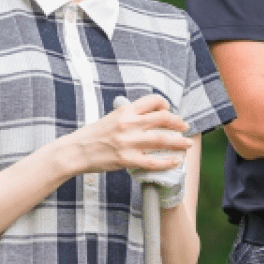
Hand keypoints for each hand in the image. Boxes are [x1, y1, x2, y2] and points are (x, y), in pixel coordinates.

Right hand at [70, 93, 187, 170]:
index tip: (170, 111)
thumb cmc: (93, 135)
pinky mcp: (126, 159)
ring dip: (178, 142)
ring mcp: (128, 142)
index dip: (165, 104)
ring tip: (187, 144)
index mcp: (125, 110)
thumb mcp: (112, 117)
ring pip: (161, 139)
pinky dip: (166, 162)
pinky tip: (174, 162)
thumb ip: (129, 115)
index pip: (152, 101)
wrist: (75, 151)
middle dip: (178, 123)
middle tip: (185, 127)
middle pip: (162, 118)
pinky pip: (152, 161)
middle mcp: (128, 123)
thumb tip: (149, 115)